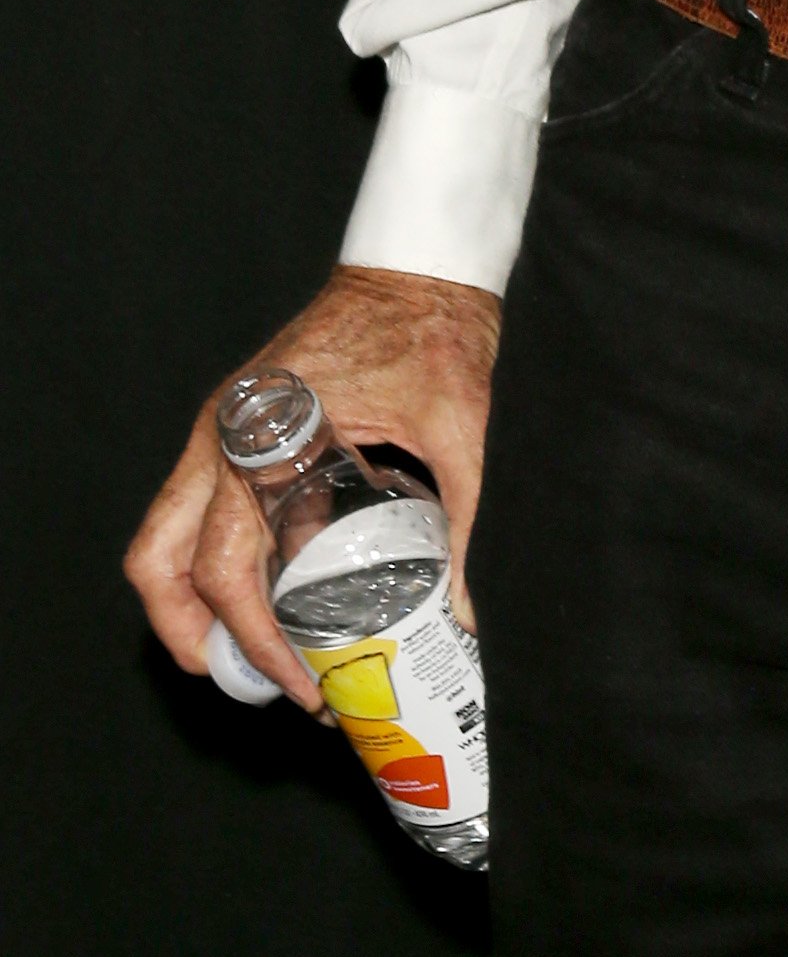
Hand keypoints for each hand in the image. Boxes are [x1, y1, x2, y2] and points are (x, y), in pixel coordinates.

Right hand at [126, 265, 505, 711]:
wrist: (419, 270)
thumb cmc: (434, 340)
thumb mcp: (455, 440)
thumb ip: (458, 531)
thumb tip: (457, 617)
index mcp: (268, 440)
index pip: (226, 567)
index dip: (256, 641)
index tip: (302, 687)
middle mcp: (225, 438)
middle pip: (160, 563)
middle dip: (195, 639)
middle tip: (256, 685)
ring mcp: (221, 431)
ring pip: (161, 539)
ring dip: (186, 605)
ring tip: (245, 657)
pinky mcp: (237, 426)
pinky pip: (192, 509)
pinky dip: (209, 562)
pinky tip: (260, 597)